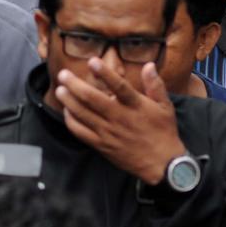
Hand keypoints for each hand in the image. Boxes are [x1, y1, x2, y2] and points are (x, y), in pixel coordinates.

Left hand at [54, 60, 184, 185]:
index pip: (119, 87)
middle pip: (93, 99)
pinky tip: (67, 110)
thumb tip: (149, 65)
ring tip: (60, 89)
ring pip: (83, 114)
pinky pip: (81, 132)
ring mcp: (109, 133)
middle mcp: (120, 118)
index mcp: (136, 106)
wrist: (162, 165)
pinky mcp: (102, 145)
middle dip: (75, 85)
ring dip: (69, 101)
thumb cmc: (163, 132)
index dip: (105, 74)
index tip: (92, 61)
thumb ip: (155, 85)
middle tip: (63, 74)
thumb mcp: (165, 107)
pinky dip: (71, 120)